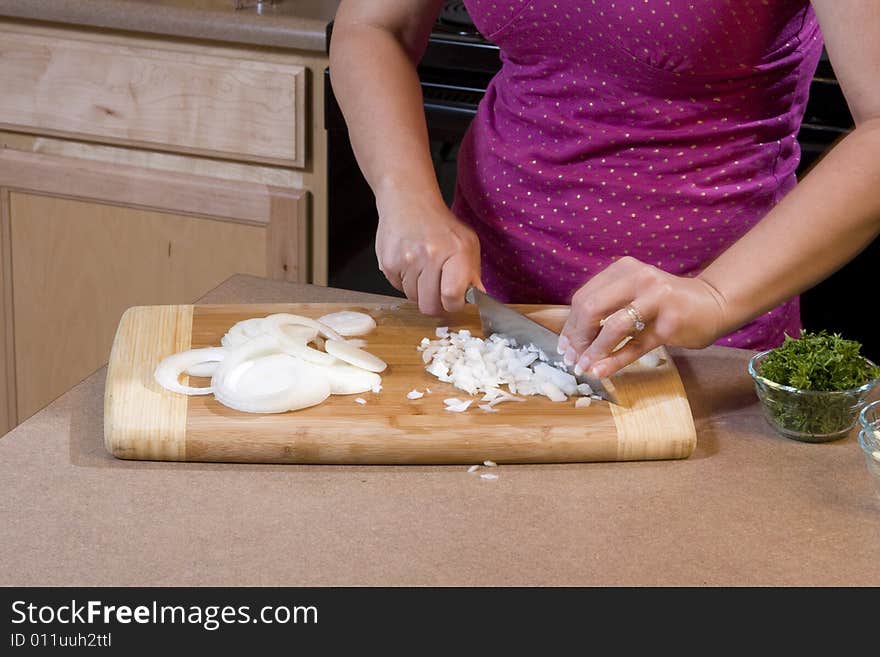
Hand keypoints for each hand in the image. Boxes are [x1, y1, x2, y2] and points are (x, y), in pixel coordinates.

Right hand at [375, 191, 482, 313]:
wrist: (408, 201)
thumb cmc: (441, 225)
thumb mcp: (467, 243)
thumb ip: (473, 273)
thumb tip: (479, 298)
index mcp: (456, 252)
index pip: (452, 297)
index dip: (453, 305)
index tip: (454, 300)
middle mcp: (431, 256)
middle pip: (430, 306)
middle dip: (435, 303)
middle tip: (437, 290)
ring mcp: (407, 260)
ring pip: (413, 298)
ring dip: (419, 291)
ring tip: (422, 269)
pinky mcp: (388, 263)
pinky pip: (398, 288)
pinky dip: (404, 281)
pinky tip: (409, 264)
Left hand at [557, 256, 728, 377]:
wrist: (713, 303)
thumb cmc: (665, 302)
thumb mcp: (633, 292)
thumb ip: (606, 307)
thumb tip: (573, 340)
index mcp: (623, 269)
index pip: (584, 297)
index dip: (570, 324)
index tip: (565, 346)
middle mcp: (638, 278)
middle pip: (592, 308)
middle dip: (578, 337)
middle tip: (573, 357)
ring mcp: (656, 300)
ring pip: (614, 327)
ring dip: (594, 350)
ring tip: (584, 366)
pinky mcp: (670, 324)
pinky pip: (635, 345)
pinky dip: (615, 360)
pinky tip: (601, 370)